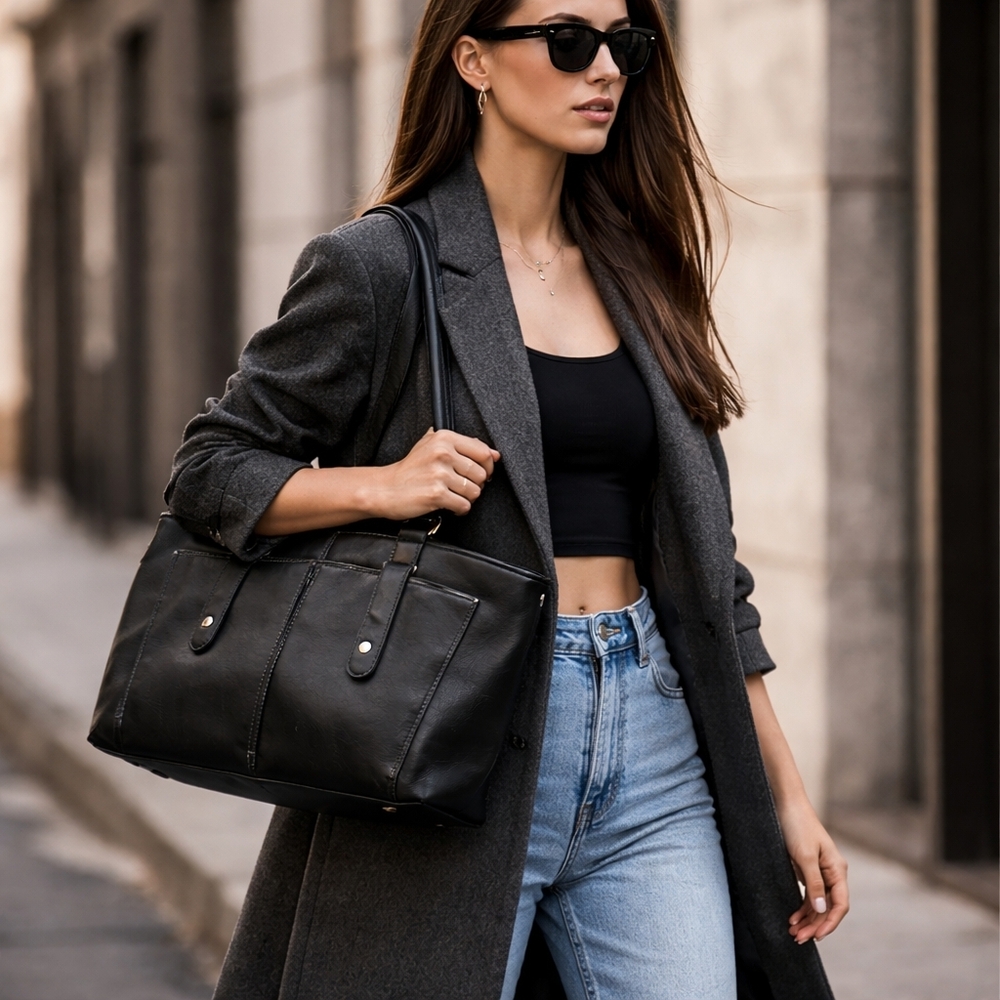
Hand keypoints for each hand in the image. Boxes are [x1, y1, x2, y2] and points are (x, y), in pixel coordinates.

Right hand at [369, 428, 499, 519]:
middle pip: (481, 474)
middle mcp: (443, 453)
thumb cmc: (410, 469)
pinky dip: (459, 509)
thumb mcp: (431, 445)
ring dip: (467, 498)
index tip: (481, 473)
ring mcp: (439, 474)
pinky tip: (449, 505)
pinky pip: (463, 505)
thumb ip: (463, 445)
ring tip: (454, 495)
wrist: (385, 488)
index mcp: (444, 438)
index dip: (487, 466)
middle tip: (462, 487)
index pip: (483, 452)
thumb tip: (493, 453)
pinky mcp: (436, 494)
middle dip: (476, 485)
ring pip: (475, 491)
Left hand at [779, 799, 848, 943]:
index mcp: (837, 870)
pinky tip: (793, 918)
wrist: (785, 804)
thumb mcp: (805, 856)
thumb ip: (814, 883)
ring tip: (793, 933)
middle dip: (815, 925)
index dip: (830, 923)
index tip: (817, 937)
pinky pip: (809, 895)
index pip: (840, 904)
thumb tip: (823, 910)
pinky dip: (802, 908)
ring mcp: (820, 872)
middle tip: (798, 939)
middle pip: (828, 907)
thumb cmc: (797, 826)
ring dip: (807, 919)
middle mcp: (832, 873)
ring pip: (818, 904)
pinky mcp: (807, 870)